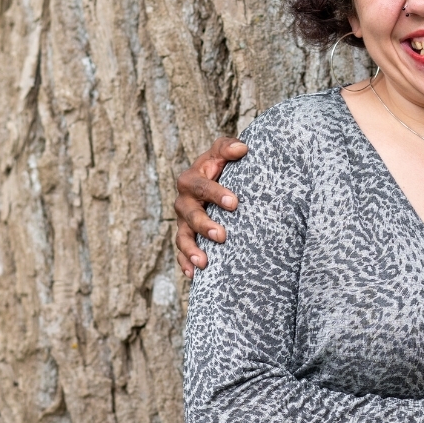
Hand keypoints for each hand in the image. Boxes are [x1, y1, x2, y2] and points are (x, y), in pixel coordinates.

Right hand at [173, 137, 248, 276]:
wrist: (213, 181)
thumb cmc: (220, 166)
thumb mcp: (221, 153)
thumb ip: (227, 147)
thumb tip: (242, 149)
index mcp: (191, 179)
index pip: (201, 186)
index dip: (216, 194)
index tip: (234, 203)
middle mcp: (184, 201)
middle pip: (190, 215)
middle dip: (204, 225)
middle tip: (222, 235)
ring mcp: (183, 222)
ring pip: (182, 236)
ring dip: (191, 250)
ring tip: (204, 262)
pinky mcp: (186, 237)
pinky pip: (181, 253)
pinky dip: (185, 263)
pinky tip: (194, 275)